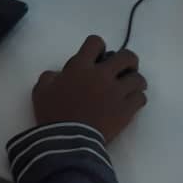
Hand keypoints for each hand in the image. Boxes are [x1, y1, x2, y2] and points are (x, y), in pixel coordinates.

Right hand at [32, 35, 147, 143]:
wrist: (67, 140)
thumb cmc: (52, 113)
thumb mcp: (41, 89)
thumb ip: (51, 76)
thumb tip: (60, 74)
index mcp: (81, 66)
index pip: (96, 42)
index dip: (98, 47)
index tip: (97, 57)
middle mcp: (102, 75)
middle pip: (126, 57)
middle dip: (128, 61)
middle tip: (123, 69)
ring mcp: (117, 92)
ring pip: (138, 78)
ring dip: (135, 81)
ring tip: (130, 88)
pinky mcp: (126, 110)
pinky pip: (141, 98)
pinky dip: (138, 98)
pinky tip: (131, 103)